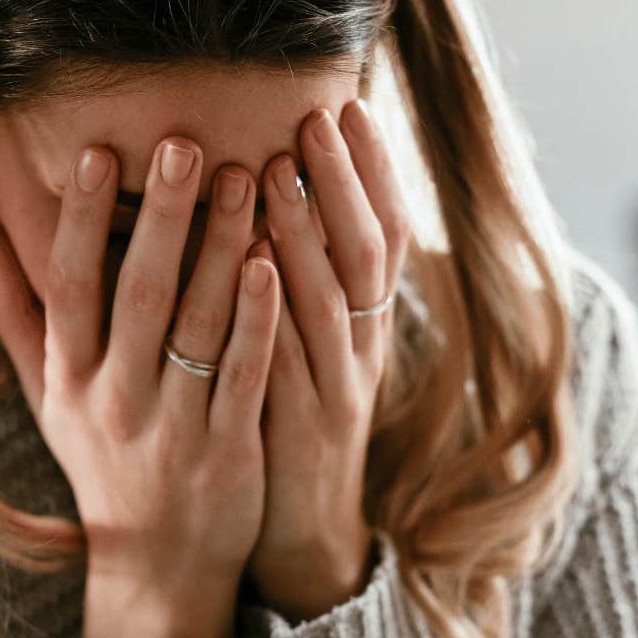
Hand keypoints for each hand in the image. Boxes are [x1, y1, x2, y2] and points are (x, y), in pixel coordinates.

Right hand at [0, 138, 280, 637]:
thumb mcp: (49, 398)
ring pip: (198, 326)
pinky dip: (257, 317)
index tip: (94, 152)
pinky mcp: (227, 451)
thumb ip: (19, 318)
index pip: (67, 287)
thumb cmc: (102, 463)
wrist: (158, 566)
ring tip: (245, 177)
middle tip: (183, 143)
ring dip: (220, 248)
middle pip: (137, 295)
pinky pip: (244, 374)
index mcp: (68, 379)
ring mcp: (171, 427)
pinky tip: (273, 261)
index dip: (76, 220)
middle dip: (160, 216)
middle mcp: (113, 400)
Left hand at [247, 100, 411, 621]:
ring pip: (330, 301)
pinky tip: (252, 269)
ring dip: (306, 234)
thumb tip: (279, 193)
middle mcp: (363, 349)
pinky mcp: (301, 429)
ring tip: (277, 173)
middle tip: (317, 117)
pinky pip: (289, 363)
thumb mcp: (307, 342)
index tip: (348, 107)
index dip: (372, 172)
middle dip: (342, 182)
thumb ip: (304, 276)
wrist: (303, 529)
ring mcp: (337, 389)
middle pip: (366, 253)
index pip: (385, 232)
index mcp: (367, 323)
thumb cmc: (291, 417)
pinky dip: (273, 313)